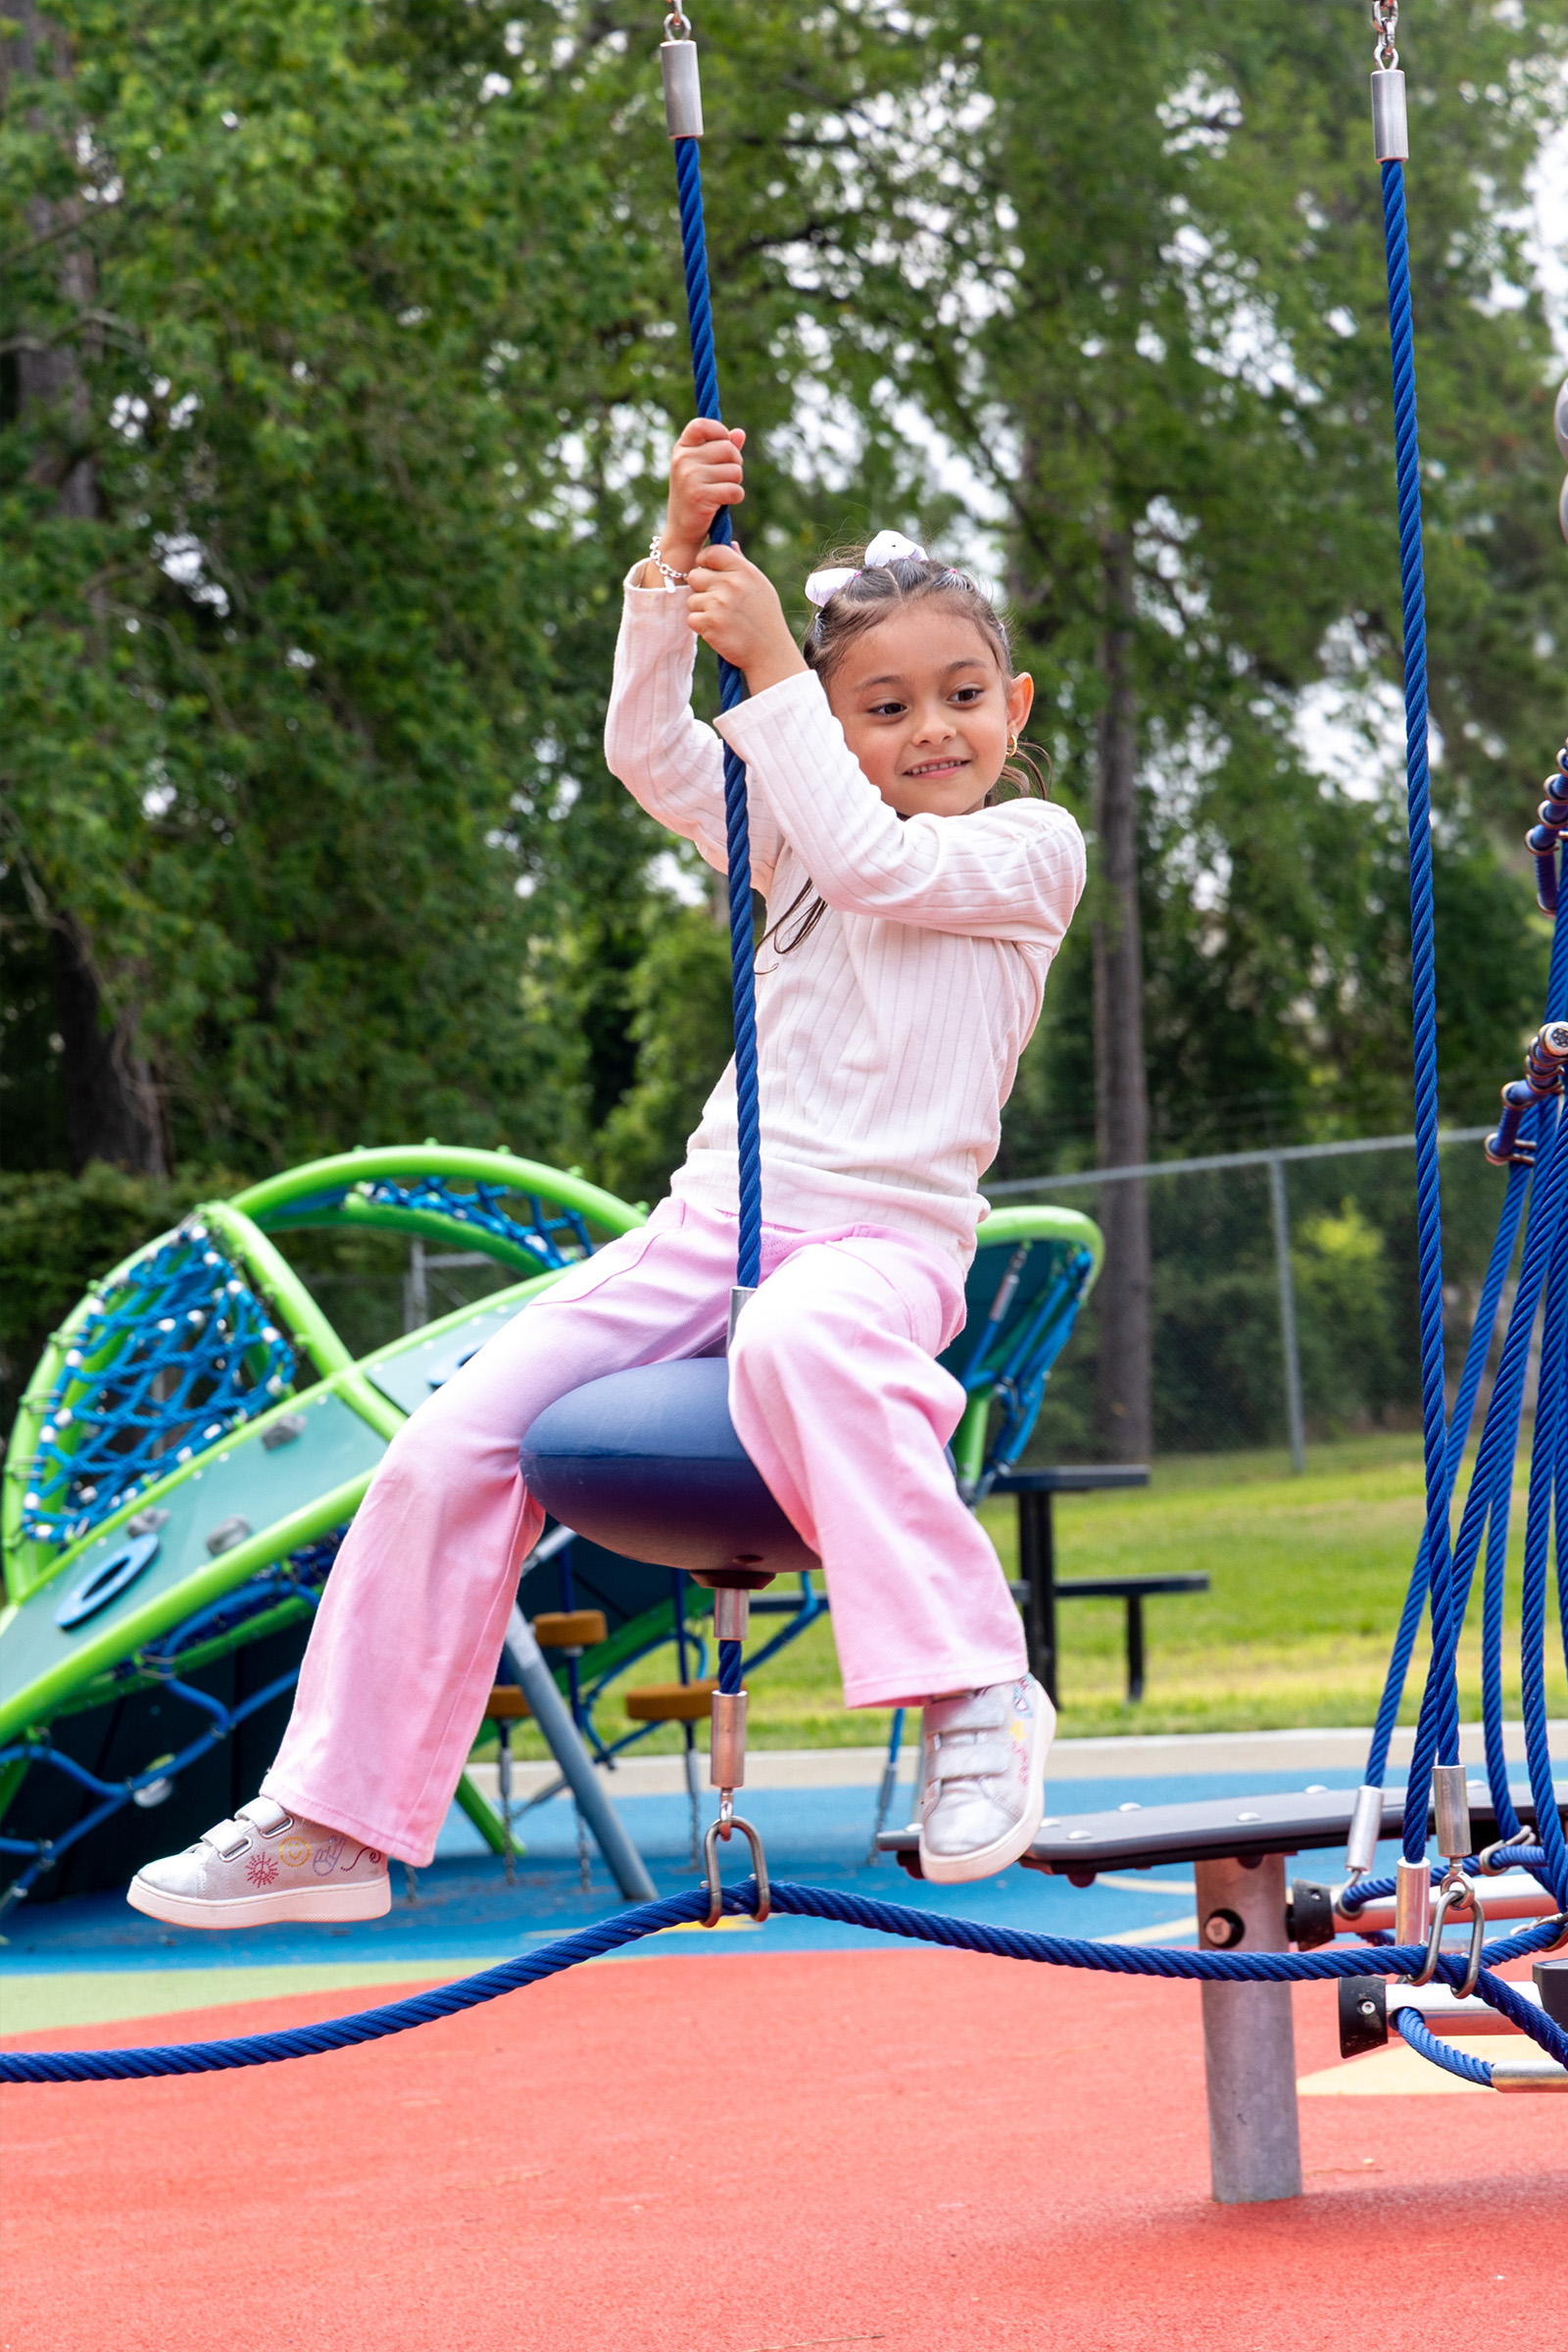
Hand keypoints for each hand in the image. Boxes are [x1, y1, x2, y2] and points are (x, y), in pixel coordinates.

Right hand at [645, 418, 745, 580]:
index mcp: (682, 448)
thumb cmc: (696, 496)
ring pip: (735, 471)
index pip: (703, 425)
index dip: (720, 432)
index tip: (723, 446)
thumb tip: (739, 433)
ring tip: (721, 492)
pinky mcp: (700, 496)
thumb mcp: (704, 468)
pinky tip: (723, 503)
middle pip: (728, 449)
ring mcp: (690, 477)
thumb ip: (722, 448)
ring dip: (735, 483)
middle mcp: (683, 460)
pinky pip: (735, 490)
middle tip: (725, 478)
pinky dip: (735, 497)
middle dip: (735, 464)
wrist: (682, 531)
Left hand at [687, 543, 805, 694]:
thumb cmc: (766, 618)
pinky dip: (701, 627)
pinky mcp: (709, 624)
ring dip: (701, 610)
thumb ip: (741, 565)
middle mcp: (731, 584)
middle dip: (701, 589)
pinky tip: (718, 631)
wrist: (769, 653)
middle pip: (694, 576)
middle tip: (716, 602)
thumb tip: (730, 543)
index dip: (705, 561)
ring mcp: (719, 604)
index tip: (709, 572)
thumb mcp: (760, 586)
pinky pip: (691, 619)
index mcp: (744, 571)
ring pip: (691, 600)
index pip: (712, 552)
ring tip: (722, 619)